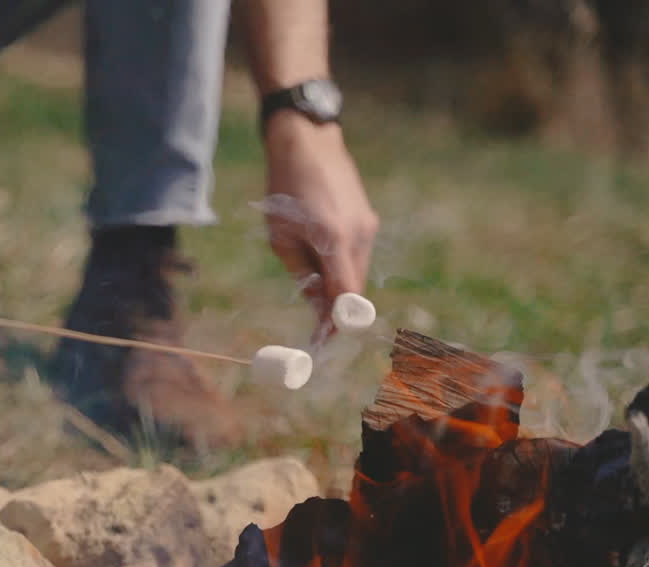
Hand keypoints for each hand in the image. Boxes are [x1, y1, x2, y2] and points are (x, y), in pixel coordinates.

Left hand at [261, 113, 377, 342]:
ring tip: (313, 289)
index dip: (336, 323)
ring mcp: (367, 225)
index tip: (323, 341)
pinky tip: (322, 261)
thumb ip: (303, 273)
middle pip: (355, 289)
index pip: (345, 297)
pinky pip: (357, 254)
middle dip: (337, 311)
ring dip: (339, 288)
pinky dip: (343, 267)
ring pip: (358, 272)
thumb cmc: (285, 188)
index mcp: (334, 240)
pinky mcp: (367, 218)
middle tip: (317, 329)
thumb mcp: (281, 237)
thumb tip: (317, 305)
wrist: (307, 143)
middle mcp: (359, 235)